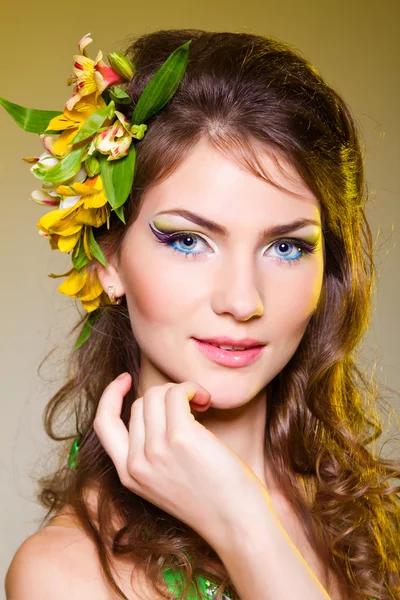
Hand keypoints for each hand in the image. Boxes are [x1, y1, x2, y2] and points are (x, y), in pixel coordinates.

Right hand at [93, 373, 264, 546]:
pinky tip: (204, 400)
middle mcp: (137, 463)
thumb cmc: (211, 499)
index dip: (110, 396)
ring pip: (156, 394)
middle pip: (139, 404)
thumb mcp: (163, 482)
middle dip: (165, 396)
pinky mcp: (181, 438)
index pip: (103, 424)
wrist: (237, 524)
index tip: (125, 379)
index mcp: (128, 475)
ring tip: (200, 403)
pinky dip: (191, 388)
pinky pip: (177, 394)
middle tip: (190, 405)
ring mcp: (157, 451)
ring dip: (180, 390)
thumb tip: (156, 407)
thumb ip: (150, 453)